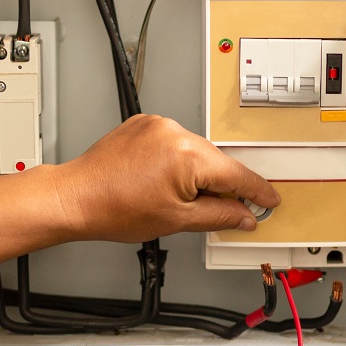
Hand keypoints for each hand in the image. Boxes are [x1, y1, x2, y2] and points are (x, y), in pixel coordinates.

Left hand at [49, 114, 279, 242]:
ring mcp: (157, 125)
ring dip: (197, 174)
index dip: (257, 191)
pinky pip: (174, 142)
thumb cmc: (113, 209)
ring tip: (175, 200)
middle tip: (226, 211)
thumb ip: (219, 216)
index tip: (269, 200)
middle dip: (223, 186)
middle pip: (217, 161)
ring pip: (196, 152)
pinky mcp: (144, 124)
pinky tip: (161, 182)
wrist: (75, 197)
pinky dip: (177, 161)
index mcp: (187, 155)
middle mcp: (174, 132)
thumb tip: (244, 215)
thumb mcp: (176, 221)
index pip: (237, 174)